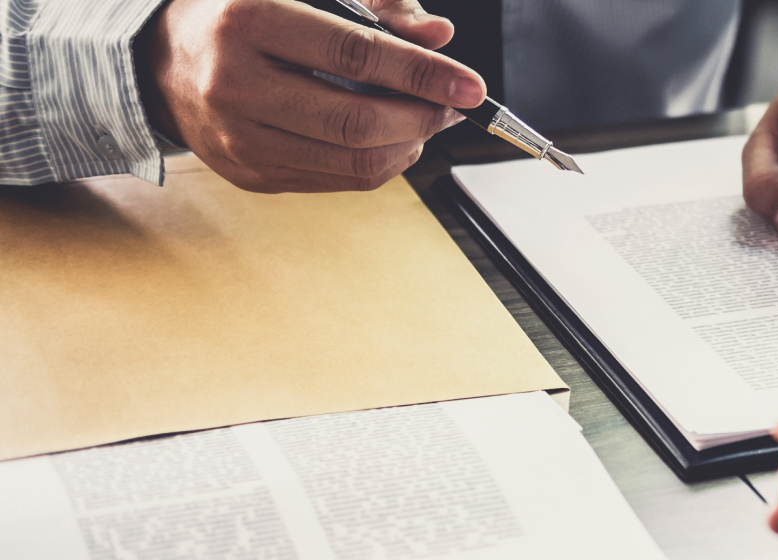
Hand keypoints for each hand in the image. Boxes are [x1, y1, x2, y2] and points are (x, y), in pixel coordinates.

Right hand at [139, 0, 483, 191]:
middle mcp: (234, 84)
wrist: (163, 59)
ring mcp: (237, 138)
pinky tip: (391, 139)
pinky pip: (336, 181)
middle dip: (423, 117)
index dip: (423, 75)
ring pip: (352, 162)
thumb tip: (439, 36)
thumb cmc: (243, 14)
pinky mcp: (248, 174)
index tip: (471, 87)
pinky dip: (380, 163)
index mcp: (247, 20)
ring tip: (426, 120)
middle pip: (357, 121)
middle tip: (452, 105)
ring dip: (409, 145)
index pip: (355, 56)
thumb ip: (377, 6)